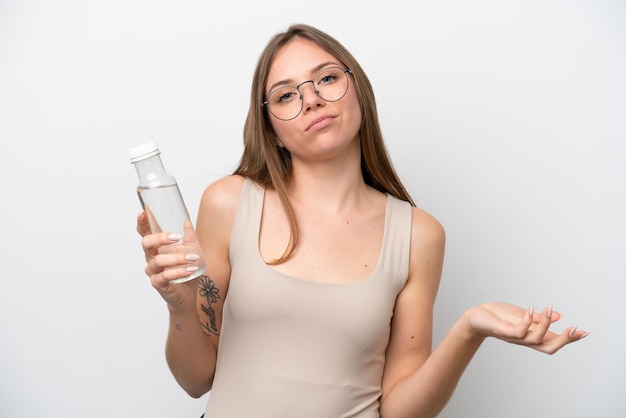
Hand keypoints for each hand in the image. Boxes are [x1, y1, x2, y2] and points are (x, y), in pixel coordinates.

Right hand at [136, 212, 202, 308]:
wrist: (188, 295)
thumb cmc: (186, 271)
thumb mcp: (192, 252)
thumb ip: (189, 238)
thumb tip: (187, 223)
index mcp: (157, 248)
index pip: (145, 233)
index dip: (142, 223)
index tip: (143, 212)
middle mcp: (152, 258)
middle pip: (146, 244)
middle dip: (160, 238)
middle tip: (176, 237)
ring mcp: (153, 271)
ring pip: (158, 261)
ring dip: (176, 258)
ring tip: (193, 258)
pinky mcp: (158, 283)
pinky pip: (164, 276)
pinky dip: (178, 272)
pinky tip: (190, 270)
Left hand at [464, 302, 587, 353]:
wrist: (476, 318)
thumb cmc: (499, 317)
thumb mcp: (521, 315)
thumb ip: (538, 318)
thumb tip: (558, 315)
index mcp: (531, 335)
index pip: (554, 340)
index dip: (570, 339)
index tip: (585, 333)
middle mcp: (525, 339)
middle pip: (549, 347)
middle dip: (564, 340)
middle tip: (574, 328)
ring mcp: (514, 337)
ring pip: (535, 339)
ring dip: (545, 325)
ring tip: (549, 309)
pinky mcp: (503, 331)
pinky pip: (517, 331)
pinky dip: (526, 321)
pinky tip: (530, 309)